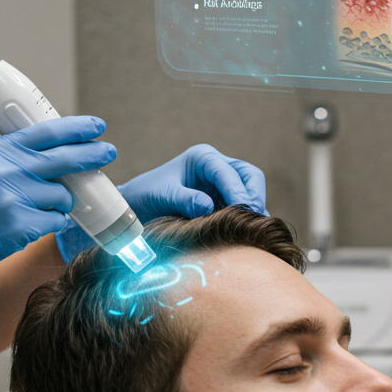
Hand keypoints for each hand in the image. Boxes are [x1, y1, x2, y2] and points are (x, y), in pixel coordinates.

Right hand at [0, 117, 114, 339]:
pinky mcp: (19, 226)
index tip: (97, 127)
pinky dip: (50, 224)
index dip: (77, 128)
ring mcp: (12, 199)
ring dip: (59, 203)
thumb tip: (60, 153)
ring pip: (63, 195)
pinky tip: (28, 226)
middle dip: (92, 155)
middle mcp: (4, 170)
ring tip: (34, 210)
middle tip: (109, 152)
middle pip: (63, 158)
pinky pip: (55, 220)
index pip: (46, 132)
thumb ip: (15, 158)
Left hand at [55, 144, 266, 262]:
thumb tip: (208, 207)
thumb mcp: (163, 195)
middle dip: (254, 196)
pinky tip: (245, 233)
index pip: (229, 171)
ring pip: (250, 190)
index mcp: (202, 158)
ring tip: (253, 229)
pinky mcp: (222, 201)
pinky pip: (242, 207)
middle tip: (256, 220)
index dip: (239, 191)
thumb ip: (185, 199)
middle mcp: (215, 167)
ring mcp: (221, 185)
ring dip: (253, 208)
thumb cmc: (145, 196)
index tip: (244, 210)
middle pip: (249, 176)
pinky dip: (246, 218)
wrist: (134, 208)